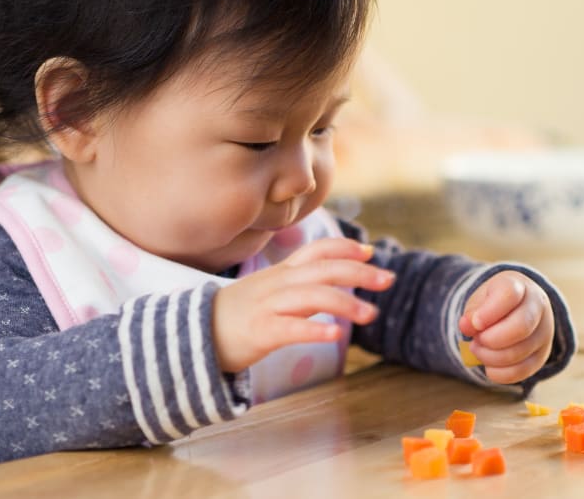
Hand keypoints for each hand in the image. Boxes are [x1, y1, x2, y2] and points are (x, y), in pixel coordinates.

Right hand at [212, 238, 394, 372]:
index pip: (317, 250)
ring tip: (371, 313)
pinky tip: (336, 335)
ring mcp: (268, 307)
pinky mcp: (259, 333)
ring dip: (345, 303)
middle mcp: (278, 284)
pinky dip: (315, 330)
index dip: (345, 248)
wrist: (194, 335)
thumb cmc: (239, 314)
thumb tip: (338, 276)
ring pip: (312, 297)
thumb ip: (303, 281)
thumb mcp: (270, 289)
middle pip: (323, 270)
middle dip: (358, 272)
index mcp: (282, 273)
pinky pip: (290, 329)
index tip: (372, 251)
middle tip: (388, 279)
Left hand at [458, 271, 553, 383]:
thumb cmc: (494, 302)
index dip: (489, 313)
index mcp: (520, 286)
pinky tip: (488, 365)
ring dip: (490, 357)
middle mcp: (538, 307)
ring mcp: (544, 332)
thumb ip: (472, 312)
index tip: (475, 323)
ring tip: (478, 349)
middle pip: (520, 328)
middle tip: (476, 340)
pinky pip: (521, 372)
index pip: (510, 295)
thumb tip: (466, 326)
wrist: (517, 307)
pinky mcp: (542, 356)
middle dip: (491, 339)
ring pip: (519, 353)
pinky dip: (499, 373)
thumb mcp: (480, 299)